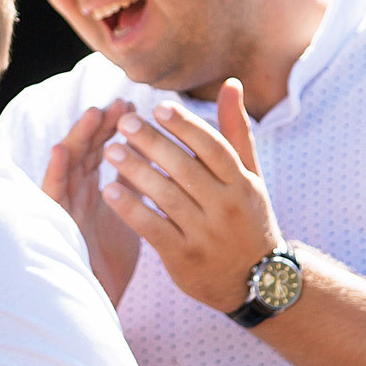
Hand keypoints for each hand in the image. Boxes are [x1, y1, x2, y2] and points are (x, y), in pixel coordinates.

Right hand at [41, 105, 143, 299]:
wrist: (97, 304)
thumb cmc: (111, 264)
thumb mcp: (128, 219)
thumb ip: (135, 191)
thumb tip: (154, 162)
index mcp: (96, 192)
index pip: (104, 151)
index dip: (116, 127)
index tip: (135, 105)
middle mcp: (78, 196)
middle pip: (87, 152)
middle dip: (102, 125)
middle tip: (120, 101)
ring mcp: (65, 209)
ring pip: (69, 166)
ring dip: (79, 138)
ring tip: (93, 113)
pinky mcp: (55, 226)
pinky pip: (51, 195)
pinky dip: (54, 171)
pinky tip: (59, 149)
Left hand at [99, 79, 284, 313]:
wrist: (256, 282)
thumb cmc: (246, 218)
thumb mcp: (250, 176)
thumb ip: (236, 131)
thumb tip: (231, 82)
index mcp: (242, 183)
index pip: (213, 148)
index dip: (186, 127)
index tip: (159, 108)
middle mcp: (226, 207)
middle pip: (186, 169)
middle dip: (153, 144)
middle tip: (124, 123)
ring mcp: (206, 234)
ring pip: (167, 197)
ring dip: (137, 171)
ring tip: (109, 150)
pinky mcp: (185, 257)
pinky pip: (154, 229)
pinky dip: (132, 209)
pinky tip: (110, 190)